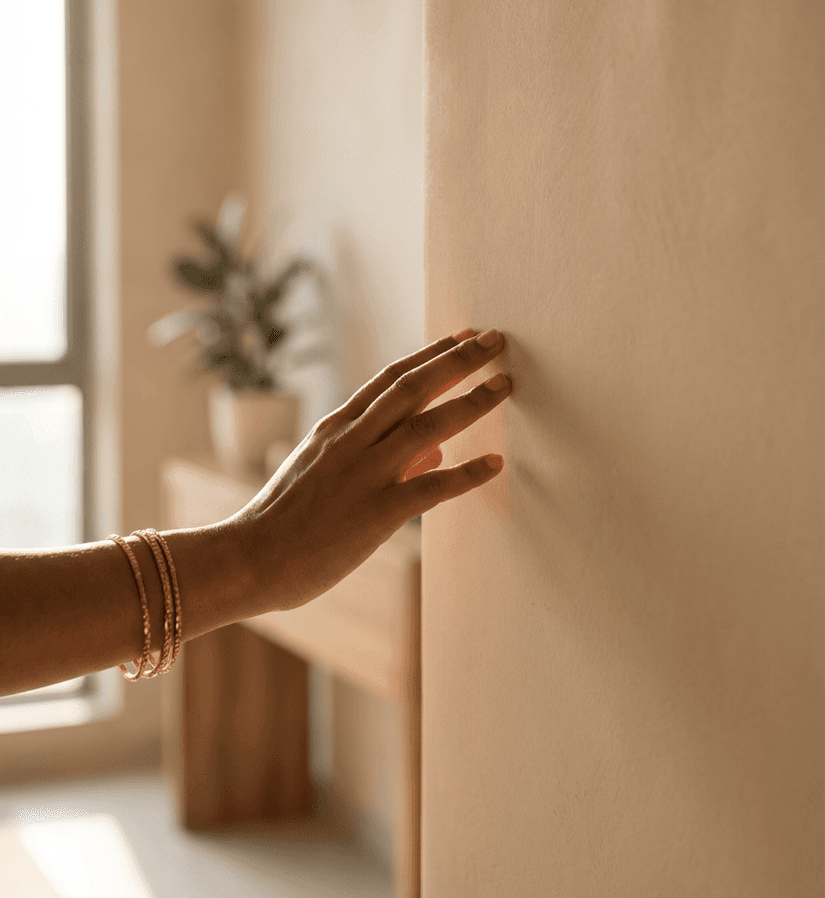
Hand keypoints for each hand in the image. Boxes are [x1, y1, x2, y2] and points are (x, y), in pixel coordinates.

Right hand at [230, 328, 511, 612]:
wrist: (247, 559)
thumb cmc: (282, 522)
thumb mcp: (321, 475)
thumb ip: (374, 458)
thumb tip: (434, 453)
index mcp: (336, 428)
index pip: (390, 379)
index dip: (430, 355)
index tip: (461, 338)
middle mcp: (351, 441)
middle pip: (413, 387)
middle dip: (458, 361)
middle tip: (495, 340)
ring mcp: (364, 474)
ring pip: (426, 426)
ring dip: (470, 402)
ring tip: (505, 384)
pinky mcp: (375, 512)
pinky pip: (430, 488)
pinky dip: (466, 474)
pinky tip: (495, 463)